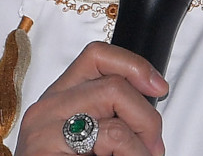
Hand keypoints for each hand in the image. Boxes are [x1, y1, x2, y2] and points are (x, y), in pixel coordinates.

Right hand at [15, 41, 168, 155]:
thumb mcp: (93, 139)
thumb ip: (111, 115)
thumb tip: (152, 98)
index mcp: (59, 98)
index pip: (97, 56)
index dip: (135, 65)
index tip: (159, 87)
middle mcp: (47, 106)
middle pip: (114, 83)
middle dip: (147, 115)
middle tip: (153, 148)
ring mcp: (43, 128)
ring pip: (115, 108)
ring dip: (143, 140)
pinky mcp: (45, 148)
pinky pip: (112, 136)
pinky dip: (134, 153)